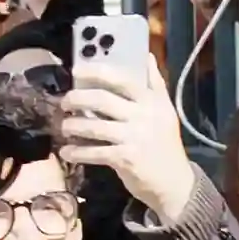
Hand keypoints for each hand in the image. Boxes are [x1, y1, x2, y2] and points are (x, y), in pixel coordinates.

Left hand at [61, 54, 193, 227]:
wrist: (175, 184)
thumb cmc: (165, 145)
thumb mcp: (165, 111)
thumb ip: (155, 84)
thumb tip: (147, 55)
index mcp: (151, 101)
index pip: (121, 78)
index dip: (95, 72)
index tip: (76, 71)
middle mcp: (143, 116)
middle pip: (101, 100)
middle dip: (76, 99)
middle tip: (64, 102)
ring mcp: (134, 138)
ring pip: (94, 126)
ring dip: (73, 126)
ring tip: (64, 127)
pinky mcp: (126, 159)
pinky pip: (95, 152)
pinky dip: (77, 153)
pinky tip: (67, 153)